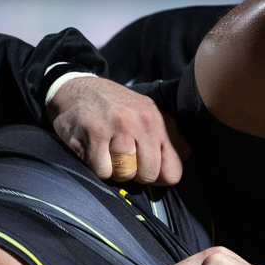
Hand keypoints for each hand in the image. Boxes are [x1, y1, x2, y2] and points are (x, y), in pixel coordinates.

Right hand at [48, 76, 182, 184]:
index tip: (146, 167)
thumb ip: (170, 137)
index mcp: (158, 120)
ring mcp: (117, 127)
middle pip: (148, 175)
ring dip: (115, 170)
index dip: (159, 176)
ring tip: (109, 153)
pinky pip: (103, 171)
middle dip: (135, 174)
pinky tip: (94, 151)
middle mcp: (140, 121)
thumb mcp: (149, 114)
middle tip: (124, 159)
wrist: (78, 88)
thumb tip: (186, 157)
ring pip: (125, 174)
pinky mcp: (94, 134)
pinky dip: (97, 167)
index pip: (173, 171)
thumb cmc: (117, 108)